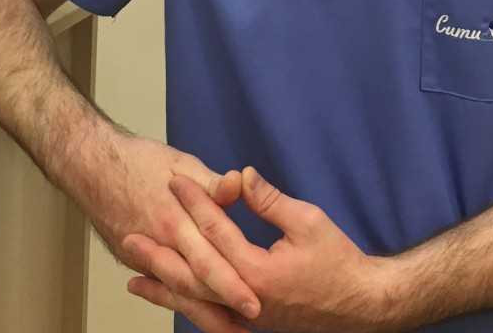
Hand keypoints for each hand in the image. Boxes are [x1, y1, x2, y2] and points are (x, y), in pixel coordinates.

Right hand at [69, 129, 261, 322]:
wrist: (90, 166)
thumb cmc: (137, 161)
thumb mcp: (180, 163)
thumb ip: (209, 182)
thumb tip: (236, 184)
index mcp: (174, 219)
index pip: (208, 259)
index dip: (232, 283)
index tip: (255, 301)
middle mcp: (159, 243)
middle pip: (194, 285)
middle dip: (221, 308)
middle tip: (248, 324)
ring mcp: (143, 255)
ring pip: (176, 292)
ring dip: (201, 312)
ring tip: (227, 328)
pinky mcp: (132, 260)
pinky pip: (159, 285)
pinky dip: (176, 301)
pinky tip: (193, 312)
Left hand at [125, 167, 386, 332]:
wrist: (362, 307)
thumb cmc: (339, 262)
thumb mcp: (308, 221)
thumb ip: (270, 201)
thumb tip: (241, 175)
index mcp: (258, 274)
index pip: (215, 233)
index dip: (195, 202)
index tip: (173, 180)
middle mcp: (246, 301)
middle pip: (192, 276)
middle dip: (159, 255)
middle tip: (129, 237)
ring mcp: (248, 317)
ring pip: (196, 303)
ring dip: (164, 289)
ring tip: (134, 278)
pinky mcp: (252, 323)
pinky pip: (211, 316)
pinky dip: (187, 306)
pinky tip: (172, 298)